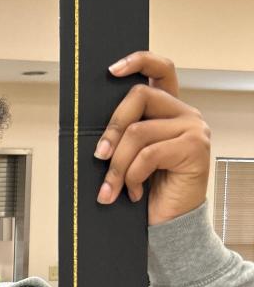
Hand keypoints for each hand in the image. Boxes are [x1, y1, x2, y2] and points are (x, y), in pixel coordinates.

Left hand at [96, 52, 210, 225]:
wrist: (168, 225)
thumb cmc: (147, 190)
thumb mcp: (129, 156)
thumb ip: (123, 133)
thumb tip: (92, 128)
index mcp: (169, 110)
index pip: (160, 70)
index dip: (138, 61)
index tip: (111, 70)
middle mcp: (184, 114)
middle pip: (139, 96)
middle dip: (111, 129)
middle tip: (98, 157)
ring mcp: (193, 129)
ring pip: (138, 132)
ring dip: (117, 165)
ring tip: (111, 188)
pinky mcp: (194, 148)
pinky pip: (148, 154)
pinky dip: (132, 176)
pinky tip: (132, 192)